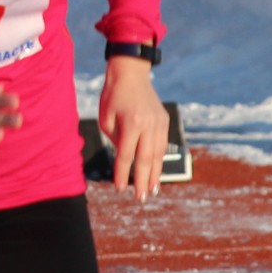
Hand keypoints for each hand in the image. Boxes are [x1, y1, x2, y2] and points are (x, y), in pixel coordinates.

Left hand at [98, 56, 170, 202]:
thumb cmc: (112, 96)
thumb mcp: (106, 119)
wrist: (131, 74)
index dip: (122, 173)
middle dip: (143, 181)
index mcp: (131, 123)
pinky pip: (161, 145)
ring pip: (158, 154)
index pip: (126, 155)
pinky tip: (156, 172)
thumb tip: (127, 158)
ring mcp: (159, 123)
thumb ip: (116, 140)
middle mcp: (149, 124)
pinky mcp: (164, 121)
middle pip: (146, 159)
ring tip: (152, 191)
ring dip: (155, 174)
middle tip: (141, 198)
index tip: (119, 189)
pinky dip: (158, 160)